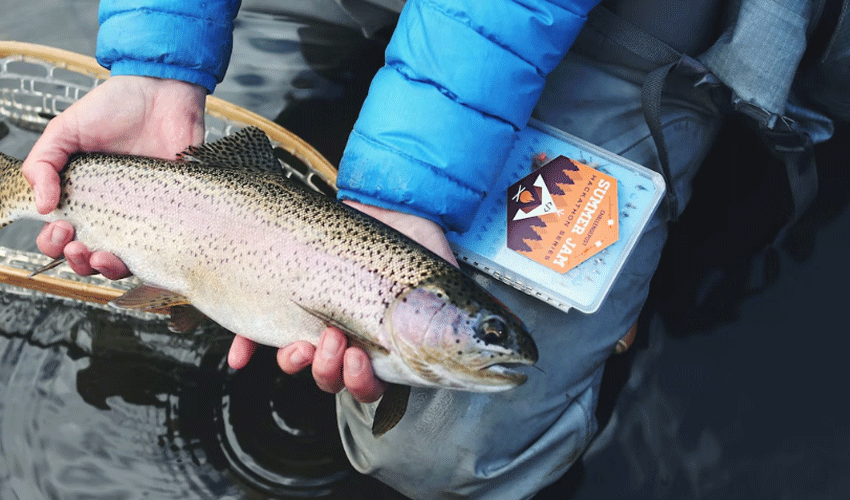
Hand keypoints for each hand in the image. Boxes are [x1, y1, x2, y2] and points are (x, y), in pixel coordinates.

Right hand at [22, 75, 205, 277]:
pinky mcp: (174, 214)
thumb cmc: (115, 107)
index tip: (61, 227)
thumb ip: (43, 163)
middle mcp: (111, 212)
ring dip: (106, 269)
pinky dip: (149, 261)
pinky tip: (138, 253)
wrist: (163, 92)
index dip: (54, 244)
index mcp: (82, 197)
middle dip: (76, 261)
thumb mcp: (66, 129)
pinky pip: (163, 249)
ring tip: (101, 255)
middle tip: (77, 243)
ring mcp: (144, 216)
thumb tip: (42, 206)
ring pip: (124, 262)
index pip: (61, 237)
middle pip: (89, 258)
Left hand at [227, 201, 458, 402]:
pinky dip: (248, 348)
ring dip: (297, 361)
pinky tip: (242, 356)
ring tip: (302, 339)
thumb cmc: (417, 239)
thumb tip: (501, 347)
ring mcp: (318, 321)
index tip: (361, 361)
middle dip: (329, 371)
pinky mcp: (289, 300)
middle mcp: (351, 339)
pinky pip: (260, 334)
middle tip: (335, 342)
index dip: (363, 386)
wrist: (384, 199)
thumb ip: (459, 317)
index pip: (374, 385)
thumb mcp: (443, 279)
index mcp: (387, 345)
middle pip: (333, 380)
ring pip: (300, 362)